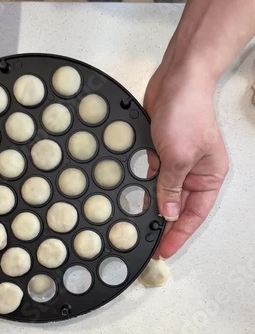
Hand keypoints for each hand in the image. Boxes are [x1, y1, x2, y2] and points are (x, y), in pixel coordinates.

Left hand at [144, 64, 228, 258]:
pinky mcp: (160, 153)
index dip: (179, 234)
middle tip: (145, 243)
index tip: (164, 250)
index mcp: (208, 177)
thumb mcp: (179, 157)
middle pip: (177, 208)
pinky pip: (150, 177)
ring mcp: (176, 164)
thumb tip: (167, 214)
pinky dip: (141, 187)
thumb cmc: (188, 112)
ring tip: (134, 226)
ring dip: (149, 207)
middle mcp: (194, 174)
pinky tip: (130, 200)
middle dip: (162, 225)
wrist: (177, 79)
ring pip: (162, 194)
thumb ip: (171, 188)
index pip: (194, 215)